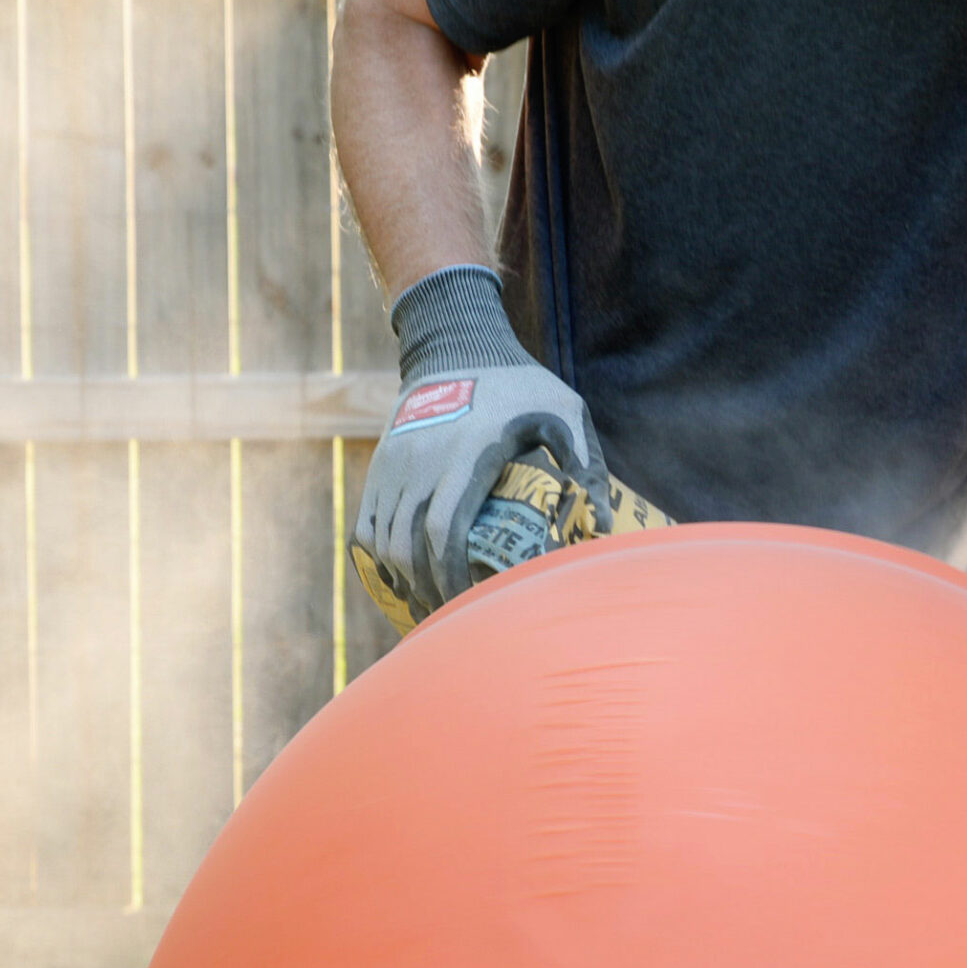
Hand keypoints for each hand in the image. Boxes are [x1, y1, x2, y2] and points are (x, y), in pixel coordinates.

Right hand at [349, 265, 605, 630]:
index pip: (444, 531)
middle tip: (454, 623)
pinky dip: (379, 560)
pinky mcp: (380, 468)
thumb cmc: (518, 383)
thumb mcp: (563, 410)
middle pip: (409, 547)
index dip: (450, 577)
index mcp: (466, 456)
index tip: (469, 607)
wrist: (455, 344)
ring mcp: (394, 467)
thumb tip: (600, 523)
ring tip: (433, 610)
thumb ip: (586, 463)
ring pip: (384, 542)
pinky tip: (402, 583)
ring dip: (405, 582)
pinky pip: (366, 527)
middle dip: (429, 592)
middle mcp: (420, 464)